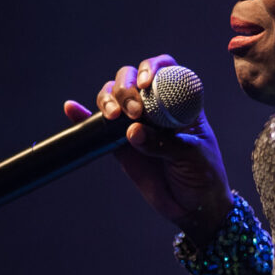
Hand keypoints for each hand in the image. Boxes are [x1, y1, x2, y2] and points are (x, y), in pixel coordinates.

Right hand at [64, 54, 232, 246]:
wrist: (193, 206)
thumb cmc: (203, 174)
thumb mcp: (191, 155)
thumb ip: (164, 143)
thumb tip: (132, 132)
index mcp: (181, 102)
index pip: (165, 70)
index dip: (152, 68)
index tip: (146, 83)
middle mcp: (156, 107)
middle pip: (132, 79)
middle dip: (126, 88)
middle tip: (132, 113)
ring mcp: (136, 124)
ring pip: (114, 98)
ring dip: (108, 99)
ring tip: (112, 117)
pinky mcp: (120, 144)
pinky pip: (99, 127)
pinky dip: (84, 115)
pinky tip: (72, 108)